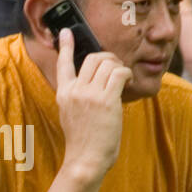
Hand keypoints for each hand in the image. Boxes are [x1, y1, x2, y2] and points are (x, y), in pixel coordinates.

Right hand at [54, 27, 131, 182]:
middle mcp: (75, 90)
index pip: (62, 63)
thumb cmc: (83, 142)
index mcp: (64, 93)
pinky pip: (119, 73)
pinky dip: (126, 74)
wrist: (85, 160)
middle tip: (116, 68)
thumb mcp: (71, 115)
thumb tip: (91, 85)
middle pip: (92, 58)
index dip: (65, 46)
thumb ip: (76, 98)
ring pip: (107, 63)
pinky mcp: (106, 100)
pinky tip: (128, 82)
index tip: (66, 32)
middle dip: (108, 58)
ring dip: (119, 66)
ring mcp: (90, 94)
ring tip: (123, 78)